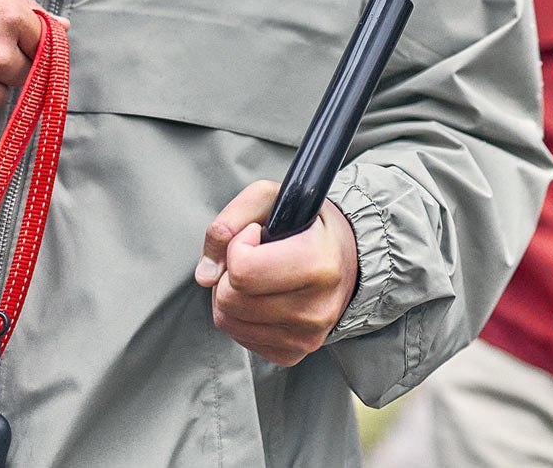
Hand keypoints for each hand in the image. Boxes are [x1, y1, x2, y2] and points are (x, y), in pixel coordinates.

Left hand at [195, 180, 358, 365]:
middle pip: (230, 300)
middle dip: (230, 273)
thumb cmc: (307, 225)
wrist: (347, 259)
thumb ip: (230, 221)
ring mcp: (305, 337)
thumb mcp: (271, 198)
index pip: (243, 271)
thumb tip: (205, 273)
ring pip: (228, 321)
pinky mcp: (292, 354)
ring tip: (256, 277)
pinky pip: (239, 338)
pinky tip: (262, 298)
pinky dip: (240, 316)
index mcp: (318, 265)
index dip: (238, 246)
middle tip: (253, 257)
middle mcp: (316, 308)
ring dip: (230, 294)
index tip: (255, 235)